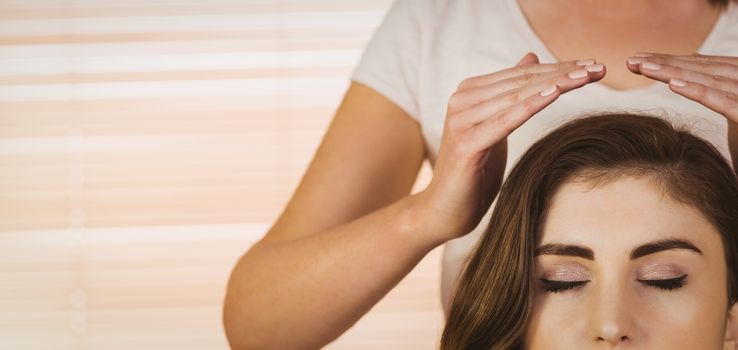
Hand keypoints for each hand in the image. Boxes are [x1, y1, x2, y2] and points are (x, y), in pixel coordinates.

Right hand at [418, 52, 604, 243]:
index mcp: (469, 92)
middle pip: (521, 82)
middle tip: (599, 68)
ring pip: (517, 96)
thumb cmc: (473, 171)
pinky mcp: (466, 144)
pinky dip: (530, 105)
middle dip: (563, 73)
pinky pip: (505, 120)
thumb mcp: (496, 126)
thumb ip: (509, 94)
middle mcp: (461, 100)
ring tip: (587, 77)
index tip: (593, 66)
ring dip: (556, 84)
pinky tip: (554, 94)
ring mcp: (462, 121)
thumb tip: (530, 57)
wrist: (444, 210)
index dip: (558, 67)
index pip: (521, 74)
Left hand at [626, 52, 737, 123]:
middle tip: (631, 61)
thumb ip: (721, 100)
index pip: (702, 69)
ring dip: (674, 72)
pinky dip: (698, 91)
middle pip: (702, 71)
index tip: (640, 60)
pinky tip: (673, 85)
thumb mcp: (735, 117)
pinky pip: (723, 101)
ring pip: (708, 81)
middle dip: (665, 64)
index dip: (670, 62)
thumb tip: (691, 84)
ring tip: (643, 67)